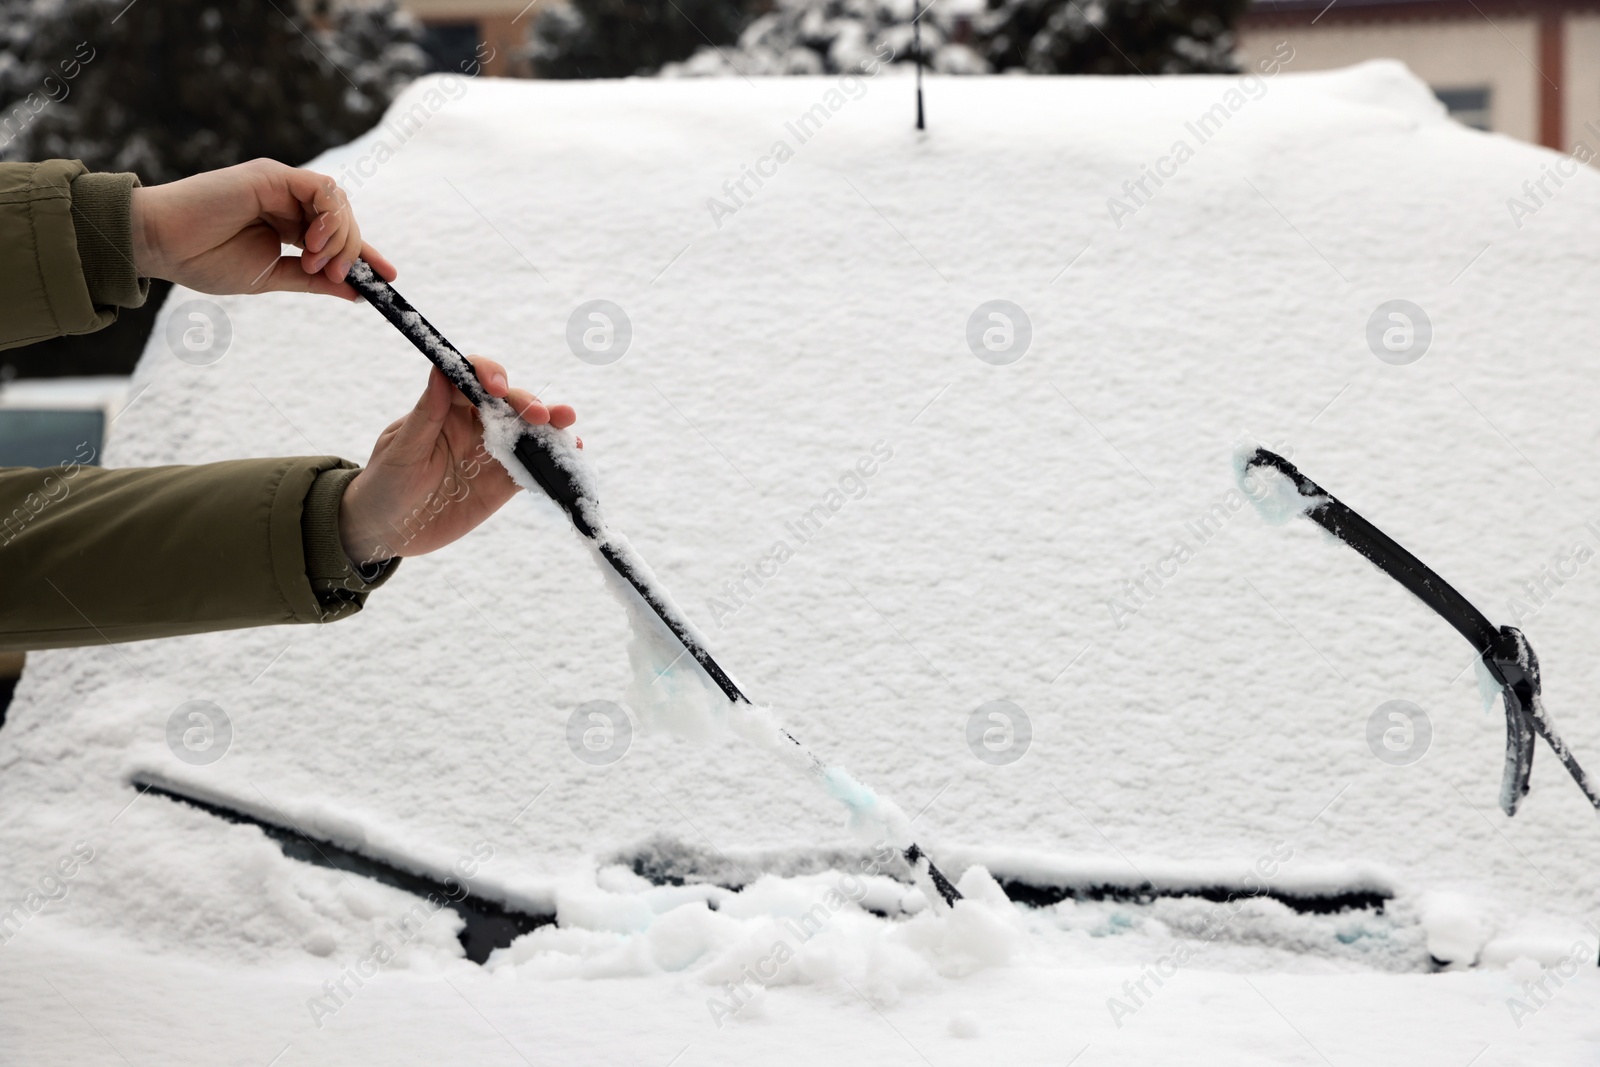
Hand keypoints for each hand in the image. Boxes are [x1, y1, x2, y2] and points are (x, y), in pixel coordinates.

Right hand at [129, 158, 397, 299]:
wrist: (161, 245)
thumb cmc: (204, 261)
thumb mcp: (271, 278)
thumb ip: (313, 281)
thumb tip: (357, 293)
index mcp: (288, 225)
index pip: (338, 237)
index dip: (367, 256)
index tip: (389, 281)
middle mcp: (288, 201)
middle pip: (345, 220)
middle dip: (351, 252)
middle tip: (336, 277)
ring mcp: (280, 185)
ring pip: (338, 203)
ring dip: (340, 238)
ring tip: (316, 263)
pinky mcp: (271, 175)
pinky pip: (321, 188)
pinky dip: (329, 216)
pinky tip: (313, 242)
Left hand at [338, 357, 578, 565]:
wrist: (387, 531)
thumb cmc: (383, 485)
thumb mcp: (401, 450)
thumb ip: (426, 414)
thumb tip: (441, 370)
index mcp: (445, 408)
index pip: (471, 379)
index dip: (488, 375)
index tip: (498, 388)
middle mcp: (472, 424)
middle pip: (508, 404)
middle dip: (528, 405)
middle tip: (544, 416)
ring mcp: (490, 453)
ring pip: (526, 434)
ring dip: (550, 428)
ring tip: (569, 427)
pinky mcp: (502, 483)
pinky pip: (531, 468)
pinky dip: (552, 462)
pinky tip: (570, 456)